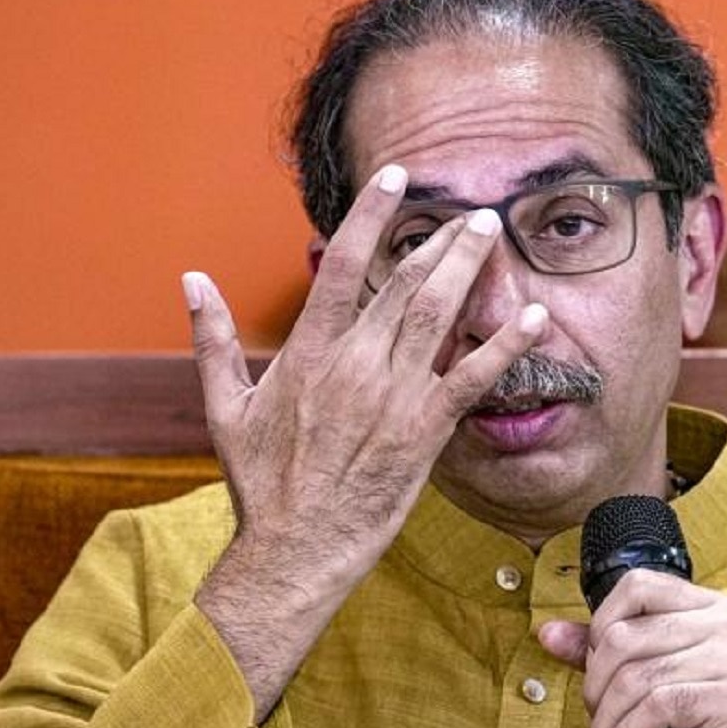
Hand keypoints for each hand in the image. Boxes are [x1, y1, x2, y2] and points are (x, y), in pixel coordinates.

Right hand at [185, 164, 546, 720]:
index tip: (396, 179)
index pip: (342, 265)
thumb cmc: (261, 481)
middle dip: (440, 240)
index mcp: (308, 352)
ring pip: (438, 317)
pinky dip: (505, 346)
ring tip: (492, 233)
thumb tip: (191, 280)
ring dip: (468, 271)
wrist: (294, 547)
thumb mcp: (224, 406)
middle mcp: (355, 365)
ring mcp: (393, 397)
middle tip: (471, 210)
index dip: (371, 216)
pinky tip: (535, 317)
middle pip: (404, 284)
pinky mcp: (424, 432)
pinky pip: (472, 379)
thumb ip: (212, 338)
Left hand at [539, 570, 726, 727]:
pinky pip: (658, 708)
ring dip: (606, 719)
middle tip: (595, 715)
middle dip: (596, 684)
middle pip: (627, 636)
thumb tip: (548, 633)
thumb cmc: (691, 724)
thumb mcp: (645, 675)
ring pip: (638, 677)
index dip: (601, 623)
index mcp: (710, 605)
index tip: (592, 664)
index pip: (638, 585)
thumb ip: (601, 648)